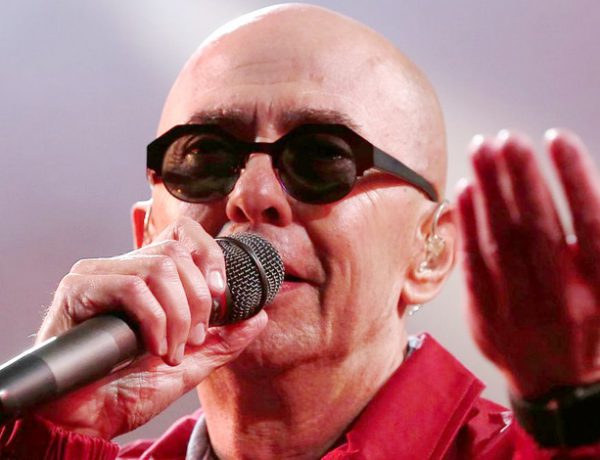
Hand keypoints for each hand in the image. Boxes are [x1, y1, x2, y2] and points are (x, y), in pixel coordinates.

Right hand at [34, 217, 267, 438]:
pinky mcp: (78, 289)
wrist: (86, 421)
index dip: (210, 256)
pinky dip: (155, 321)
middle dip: (198, 301)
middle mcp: (121, 268)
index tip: (221, 296)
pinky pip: (133, 287)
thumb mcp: (190, 364)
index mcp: (146, 280)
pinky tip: (152, 349)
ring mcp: (97, 275)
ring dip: (178, 316)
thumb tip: (259, 316)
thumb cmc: (129, 392)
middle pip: (176, 253)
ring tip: (171, 351)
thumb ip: (223, 340)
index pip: (183, 235)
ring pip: (159, 268)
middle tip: (194, 339)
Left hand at [455, 129, 599, 398]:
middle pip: (538, 226)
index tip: (557, 138)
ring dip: (491, 189)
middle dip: (522, 176)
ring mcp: (520, 308)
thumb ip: (594, 240)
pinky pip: (474, 263)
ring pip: (502, 239)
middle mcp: (562, 297)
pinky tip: (466, 190)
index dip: (576, 177)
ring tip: (483, 149)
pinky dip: (469, 224)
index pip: (592, 224)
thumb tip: (573, 180)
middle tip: (508, 137)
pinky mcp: (486, 314)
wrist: (556, 384)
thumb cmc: (586, 323)